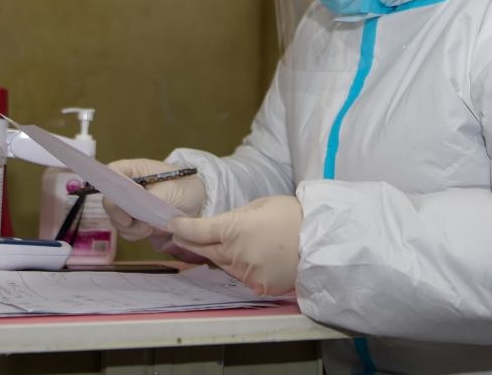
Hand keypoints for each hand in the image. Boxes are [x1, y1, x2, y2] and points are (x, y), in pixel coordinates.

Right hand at [102, 158, 205, 240]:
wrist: (201, 204)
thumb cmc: (186, 188)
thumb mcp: (170, 190)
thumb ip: (149, 197)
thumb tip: (133, 204)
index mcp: (134, 171)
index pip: (111, 173)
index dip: (110, 188)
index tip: (121, 202)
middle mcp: (127, 187)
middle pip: (109, 201)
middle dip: (121, 215)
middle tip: (133, 221)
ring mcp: (130, 205)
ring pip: (116, 219)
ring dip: (130, 227)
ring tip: (149, 226)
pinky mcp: (136, 221)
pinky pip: (126, 230)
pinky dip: (136, 233)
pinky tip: (150, 230)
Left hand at [167, 195, 301, 295]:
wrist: (320, 241)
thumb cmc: (293, 216)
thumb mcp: (259, 204)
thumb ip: (234, 217)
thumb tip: (219, 225)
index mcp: (233, 229)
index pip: (196, 231)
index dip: (181, 228)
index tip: (171, 225)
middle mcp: (234, 254)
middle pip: (204, 251)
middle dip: (193, 242)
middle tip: (181, 236)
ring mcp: (246, 273)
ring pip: (222, 264)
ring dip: (219, 255)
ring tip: (231, 243)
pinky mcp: (258, 286)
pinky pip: (241, 276)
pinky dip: (241, 266)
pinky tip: (253, 256)